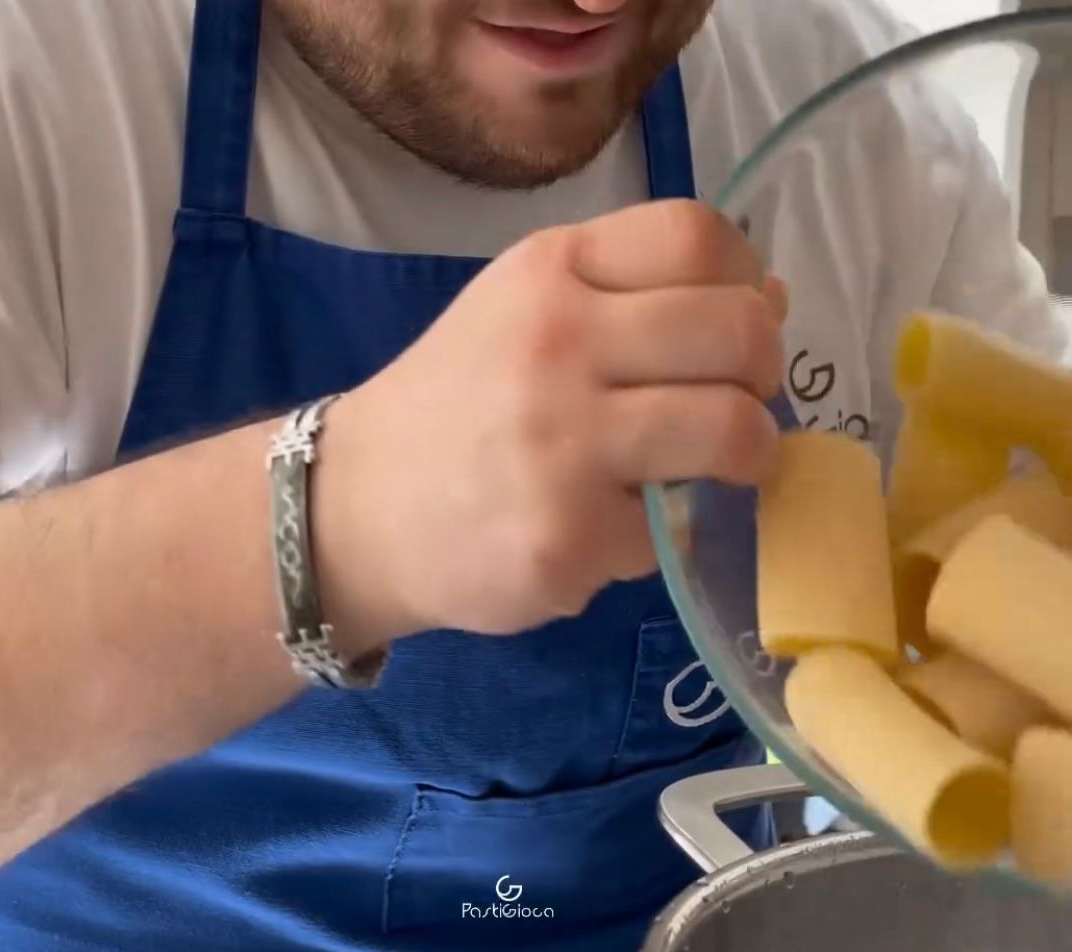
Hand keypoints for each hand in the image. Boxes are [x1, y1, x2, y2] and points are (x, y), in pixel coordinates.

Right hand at [314, 199, 786, 651]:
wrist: (358, 510)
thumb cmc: (455, 404)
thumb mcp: (522, 312)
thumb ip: (632, 295)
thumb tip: (771, 300)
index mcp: (549, 274)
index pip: (698, 237)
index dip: (746, 280)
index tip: (737, 324)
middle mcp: (557, 345)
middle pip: (737, 333)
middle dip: (763, 374)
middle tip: (739, 403)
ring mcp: (563, 445)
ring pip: (731, 433)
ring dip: (750, 456)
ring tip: (720, 470)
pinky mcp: (569, 537)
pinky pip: (675, 528)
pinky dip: (667, 532)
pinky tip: (624, 527)